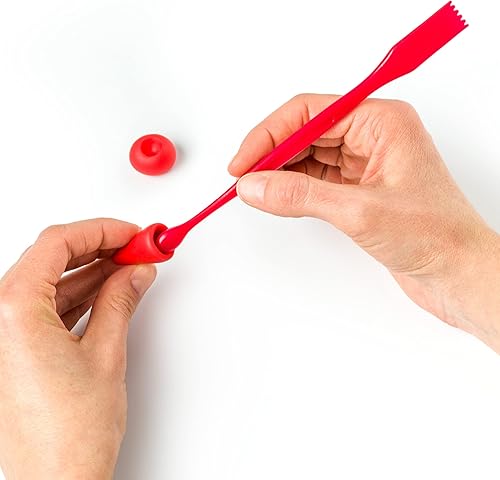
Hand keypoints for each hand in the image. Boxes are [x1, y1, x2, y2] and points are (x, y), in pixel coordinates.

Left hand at [0, 219, 156, 478]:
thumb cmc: (69, 435)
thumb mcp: (105, 353)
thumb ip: (120, 300)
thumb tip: (136, 272)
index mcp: (11, 312)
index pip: (56, 244)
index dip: (100, 230)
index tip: (130, 233)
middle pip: (51, 260)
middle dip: (99, 249)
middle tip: (137, 248)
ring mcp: (4, 336)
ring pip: (50, 283)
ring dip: (92, 273)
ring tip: (132, 268)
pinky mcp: (15, 351)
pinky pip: (47, 307)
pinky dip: (80, 296)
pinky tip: (110, 292)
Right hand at [230, 94, 499, 350]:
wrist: (457, 273)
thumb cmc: (435, 236)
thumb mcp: (359, 211)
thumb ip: (300, 196)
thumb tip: (254, 187)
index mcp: (382, 121)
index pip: (309, 112)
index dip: (270, 135)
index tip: (243, 162)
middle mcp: (373, 135)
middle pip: (305, 132)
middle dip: (271, 154)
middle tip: (243, 179)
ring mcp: (365, 162)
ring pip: (308, 156)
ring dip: (279, 172)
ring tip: (254, 190)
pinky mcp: (359, 188)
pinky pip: (316, 178)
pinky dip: (293, 188)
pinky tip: (277, 198)